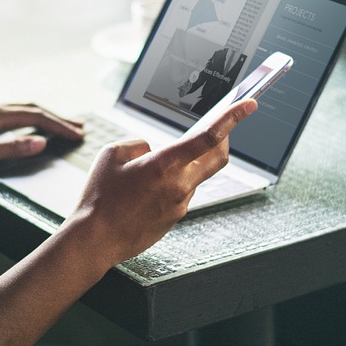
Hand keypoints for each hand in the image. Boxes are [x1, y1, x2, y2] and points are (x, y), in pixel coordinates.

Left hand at [0, 103, 84, 176]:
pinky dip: (28, 119)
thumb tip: (40, 142)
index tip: (78, 134)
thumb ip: (10, 148)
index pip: (35, 115)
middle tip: (80, 126)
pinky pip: (10, 115)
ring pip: (21, 110)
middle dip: (57, 117)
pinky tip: (28, 126)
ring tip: (61, 125)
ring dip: (44, 117)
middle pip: (32, 108)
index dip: (59, 125)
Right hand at [61, 99, 257, 267]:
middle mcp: (180, 185)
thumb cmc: (99, 198)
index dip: (233, 117)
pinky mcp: (175, 219)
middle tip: (221, 127)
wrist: (95, 240)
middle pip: (218, 157)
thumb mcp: (112, 155)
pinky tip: (145, 191)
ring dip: (185, 165)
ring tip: (150, 171)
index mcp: (165, 164)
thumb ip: (139, 145)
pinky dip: (172, 184)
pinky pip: (181, 193)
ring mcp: (180, 205)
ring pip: (195, 176)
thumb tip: (153, 150)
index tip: (250, 104)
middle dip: (225, 139)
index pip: (209, 136)